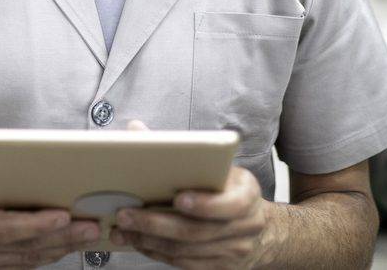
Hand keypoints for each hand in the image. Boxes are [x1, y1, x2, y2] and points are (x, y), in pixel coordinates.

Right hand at [0, 150, 101, 268]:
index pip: (1, 225)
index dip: (34, 224)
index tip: (64, 216)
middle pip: (18, 245)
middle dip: (58, 237)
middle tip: (89, 227)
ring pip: (24, 258)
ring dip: (59, 248)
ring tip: (86, 235)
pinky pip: (21, 264)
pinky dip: (47, 254)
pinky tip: (66, 244)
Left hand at [113, 120, 267, 268]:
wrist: (261, 230)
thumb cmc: (230, 190)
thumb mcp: (218, 167)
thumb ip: (180, 150)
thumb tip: (136, 130)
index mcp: (246, 194)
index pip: (231, 203)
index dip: (204, 204)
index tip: (178, 198)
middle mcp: (244, 226)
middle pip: (197, 231)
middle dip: (156, 224)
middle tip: (126, 215)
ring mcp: (233, 250)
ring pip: (186, 251)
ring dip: (150, 241)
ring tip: (124, 231)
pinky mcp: (220, 267)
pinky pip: (185, 264)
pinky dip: (158, 254)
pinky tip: (140, 243)